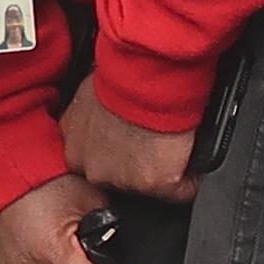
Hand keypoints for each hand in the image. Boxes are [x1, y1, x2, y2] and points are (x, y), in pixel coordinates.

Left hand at [57, 76, 194, 204]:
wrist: (146, 72)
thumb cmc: (121, 74)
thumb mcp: (88, 96)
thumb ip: (91, 117)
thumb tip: (105, 117)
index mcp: (73, 146)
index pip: (95, 163)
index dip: (116, 152)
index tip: (128, 142)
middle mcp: (91, 168)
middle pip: (119, 179)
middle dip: (135, 164)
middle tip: (150, 140)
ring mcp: (122, 179)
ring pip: (147, 186)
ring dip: (161, 168)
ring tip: (167, 142)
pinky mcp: (154, 183)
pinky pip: (180, 191)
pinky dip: (190, 178)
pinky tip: (189, 159)